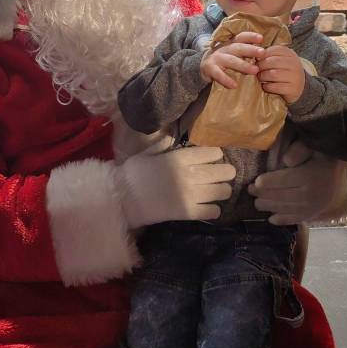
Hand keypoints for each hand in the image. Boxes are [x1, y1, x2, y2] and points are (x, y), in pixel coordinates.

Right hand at [115, 137, 235, 228]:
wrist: (121, 200)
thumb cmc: (132, 174)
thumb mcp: (147, 153)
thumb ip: (163, 144)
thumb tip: (173, 135)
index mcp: (180, 157)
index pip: (213, 152)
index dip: (216, 155)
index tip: (214, 159)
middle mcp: (190, 174)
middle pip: (224, 171)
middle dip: (225, 173)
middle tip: (220, 177)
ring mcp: (191, 194)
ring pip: (223, 191)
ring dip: (221, 191)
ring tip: (215, 193)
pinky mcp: (188, 212)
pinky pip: (214, 211)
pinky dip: (213, 210)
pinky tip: (207, 208)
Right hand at [200, 31, 263, 88]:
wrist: (203, 67)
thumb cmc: (224, 61)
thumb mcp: (234, 54)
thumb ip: (246, 54)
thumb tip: (266, 56)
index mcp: (231, 43)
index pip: (241, 37)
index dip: (251, 37)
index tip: (261, 39)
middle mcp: (224, 48)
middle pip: (238, 48)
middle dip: (251, 50)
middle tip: (263, 53)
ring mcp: (217, 58)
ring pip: (231, 60)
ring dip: (243, 65)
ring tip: (255, 71)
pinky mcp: (210, 69)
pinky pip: (218, 74)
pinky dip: (226, 80)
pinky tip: (234, 85)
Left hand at [248, 140, 346, 224]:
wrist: (338, 171)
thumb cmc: (321, 155)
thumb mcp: (312, 146)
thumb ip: (299, 150)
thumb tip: (285, 160)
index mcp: (310, 176)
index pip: (282, 181)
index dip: (266, 182)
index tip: (255, 181)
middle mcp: (312, 194)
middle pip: (281, 196)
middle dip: (262, 195)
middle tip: (250, 190)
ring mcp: (313, 207)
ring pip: (285, 209)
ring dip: (268, 207)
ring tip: (257, 203)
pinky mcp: (314, 214)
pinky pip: (295, 219)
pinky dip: (282, 220)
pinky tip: (271, 219)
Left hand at [257, 45, 304, 103]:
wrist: (299, 87)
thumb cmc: (284, 71)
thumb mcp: (279, 60)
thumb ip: (268, 56)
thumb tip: (253, 54)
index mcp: (290, 54)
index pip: (273, 50)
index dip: (262, 55)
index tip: (257, 60)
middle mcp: (294, 64)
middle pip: (272, 62)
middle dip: (261, 66)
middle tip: (256, 71)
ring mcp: (294, 76)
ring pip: (273, 74)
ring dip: (263, 77)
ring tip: (260, 78)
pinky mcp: (292, 89)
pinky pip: (275, 87)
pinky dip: (267, 86)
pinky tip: (266, 86)